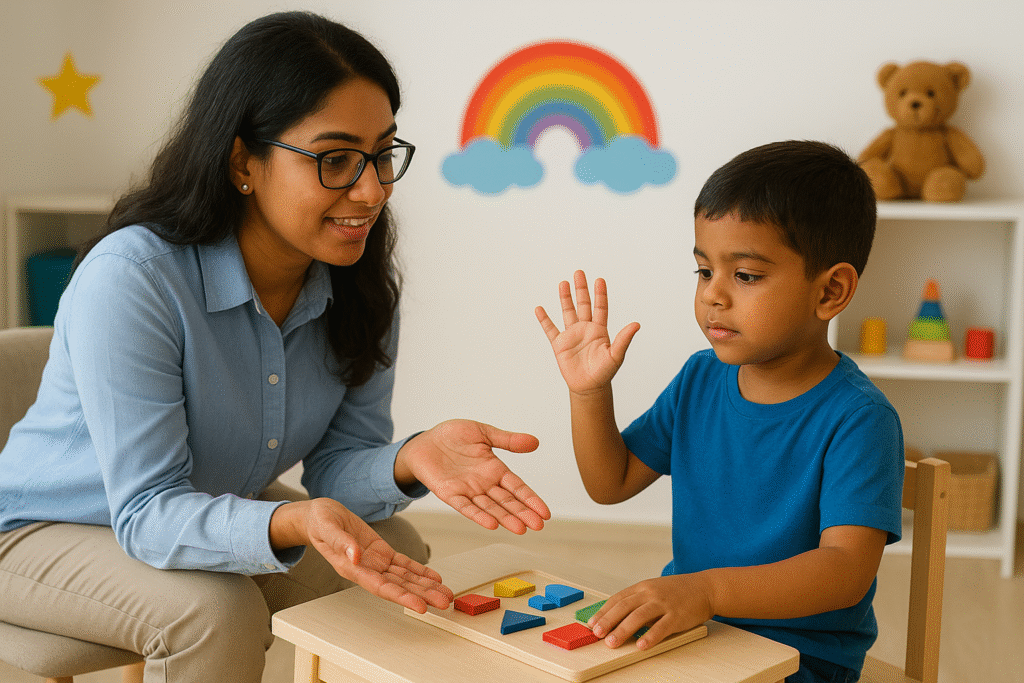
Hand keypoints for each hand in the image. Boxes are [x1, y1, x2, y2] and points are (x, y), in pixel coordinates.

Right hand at [296, 498, 453, 612]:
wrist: (319, 516)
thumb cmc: (319, 522)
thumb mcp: (326, 527)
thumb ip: (340, 541)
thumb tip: (355, 555)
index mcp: (352, 568)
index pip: (381, 587)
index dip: (401, 597)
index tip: (420, 606)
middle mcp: (367, 569)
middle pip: (398, 587)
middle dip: (422, 595)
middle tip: (444, 603)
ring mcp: (375, 562)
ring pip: (405, 578)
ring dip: (425, 586)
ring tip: (445, 594)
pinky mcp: (381, 552)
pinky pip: (403, 564)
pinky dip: (420, 570)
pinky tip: (433, 577)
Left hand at [398, 420, 550, 533]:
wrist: (424, 440)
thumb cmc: (453, 436)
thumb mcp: (483, 433)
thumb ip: (507, 440)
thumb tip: (535, 442)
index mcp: (495, 469)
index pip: (518, 487)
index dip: (531, 499)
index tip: (545, 513)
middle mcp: (484, 484)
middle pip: (507, 501)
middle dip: (523, 513)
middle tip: (538, 526)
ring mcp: (468, 491)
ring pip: (490, 507)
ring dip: (505, 518)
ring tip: (521, 529)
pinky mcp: (450, 494)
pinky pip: (466, 507)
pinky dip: (478, 515)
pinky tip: (492, 524)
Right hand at [536, 270, 639, 395]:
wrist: (589, 387)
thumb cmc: (605, 372)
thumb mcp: (616, 355)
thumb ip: (624, 339)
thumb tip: (636, 324)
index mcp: (600, 330)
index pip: (600, 307)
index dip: (600, 294)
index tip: (599, 280)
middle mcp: (585, 329)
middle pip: (583, 304)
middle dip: (581, 289)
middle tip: (579, 273)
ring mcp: (572, 335)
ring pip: (567, 312)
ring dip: (565, 298)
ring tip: (563, 283)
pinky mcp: (559, 344)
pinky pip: (550, 329)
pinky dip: (544, 319)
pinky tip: (540, 308)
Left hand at [588, 574, 712, 649]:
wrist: (705, 587)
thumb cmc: (678, 591)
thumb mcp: (654, 589)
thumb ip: (637, 601)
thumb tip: (617, 618)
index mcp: (642, 587)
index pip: (618, 599)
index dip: (603, 612)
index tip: (592, 624)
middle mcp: (651, 593)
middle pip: (624, 607)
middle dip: (608, 621)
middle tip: (597, 634)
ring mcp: (664, 603)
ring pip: (639, 616)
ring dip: (623, 630)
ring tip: (612, 643)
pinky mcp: (677, 615)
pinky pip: (661, 627)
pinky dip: (650, 637)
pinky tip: (641, 645)